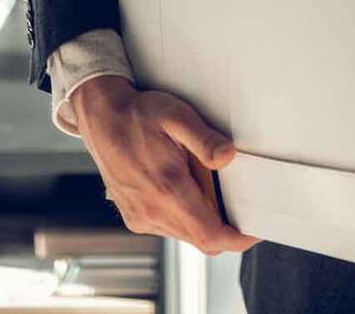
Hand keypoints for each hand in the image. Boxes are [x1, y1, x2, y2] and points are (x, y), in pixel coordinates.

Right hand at [70, 75, 259, 256]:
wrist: (101, 117)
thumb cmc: (137, 115)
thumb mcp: (176, 116)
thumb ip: (205, 139)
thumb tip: (228, 157)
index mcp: (166, 190)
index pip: (210, 235)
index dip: (238, 239)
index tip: (254, 231)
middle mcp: (151, 211)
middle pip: (201, 239)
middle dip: (225, 229)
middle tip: (241, 207)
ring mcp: (140, 217)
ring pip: (185, 236)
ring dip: (204, 221)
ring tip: (208, 188)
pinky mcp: (135, 216)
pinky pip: (169, 229)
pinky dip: (185, 217)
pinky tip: (186, 190)